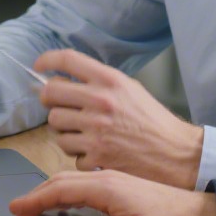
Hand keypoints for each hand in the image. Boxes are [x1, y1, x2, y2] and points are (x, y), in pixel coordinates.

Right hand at [9, 170, 215, 215]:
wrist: (197, 215)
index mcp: (106, 187)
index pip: (59, 190)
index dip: (34, 199)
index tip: (16, 208)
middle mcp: (107, 179)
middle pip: (60, 182)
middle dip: (35, 196)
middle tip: (18, 211)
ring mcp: (112, 181)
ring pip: (71, 182)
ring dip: (48, 193)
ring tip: (33, 208)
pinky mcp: (119, 186)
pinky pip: (83, 186)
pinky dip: (65, 194)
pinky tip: (63, 205)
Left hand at [36, 50, 203, 187]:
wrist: (175, 153)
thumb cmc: (153, 121)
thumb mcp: (131, 89)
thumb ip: (100, 83)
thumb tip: (66, 81)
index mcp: (110, 80)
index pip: (67, 59)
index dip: (47, 60)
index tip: (39, 66)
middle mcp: (100, 101)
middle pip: (50, 93)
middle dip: (50, 100)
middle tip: (60, 106)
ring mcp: (96, 130)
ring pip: (55, 125)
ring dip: (65, 130)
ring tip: (84, 133)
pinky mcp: (96, 156)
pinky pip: (69, 152)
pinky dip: (79, 155)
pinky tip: (95, 152)